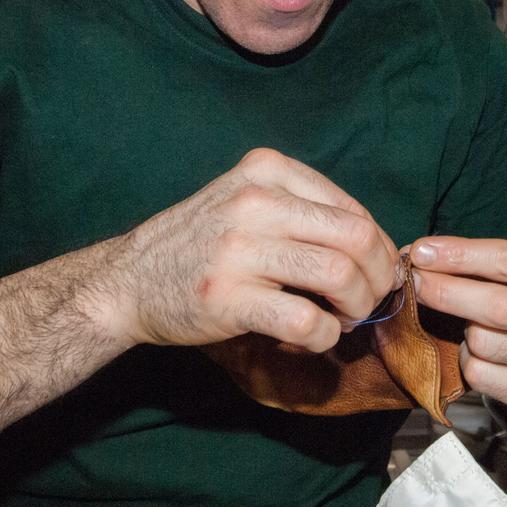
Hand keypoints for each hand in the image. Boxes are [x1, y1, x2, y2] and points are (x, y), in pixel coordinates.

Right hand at [106, 148, 399, 352]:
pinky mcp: (227, 297)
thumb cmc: (203, 243)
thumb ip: (306, 211)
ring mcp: (238, 249)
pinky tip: (310, 336)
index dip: (378, 246)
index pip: (352, 208)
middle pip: (355, 238)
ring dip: (356, 306)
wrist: (127, 281)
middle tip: (370, 300)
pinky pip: (305, 319)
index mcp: (266, 170)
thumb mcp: (249, 201)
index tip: (376, 272)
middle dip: (378, 276)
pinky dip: (323, 335)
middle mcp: (254, 201)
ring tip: (343, 319)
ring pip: (338, 275)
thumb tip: (378, 246)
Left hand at [408, 236, 506, 409]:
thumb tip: (420, 256)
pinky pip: (482, 376)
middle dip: (447, 293)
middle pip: (498, 307)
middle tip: (416, 282)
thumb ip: (476, 256)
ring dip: (463, 330)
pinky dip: (468, 361)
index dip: (459, 256)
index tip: (422, 253)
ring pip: (485, 343)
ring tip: (468, 321)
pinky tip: (478, 349)